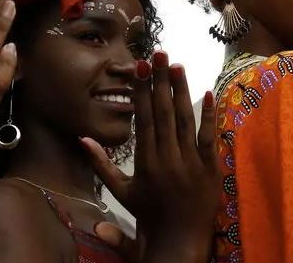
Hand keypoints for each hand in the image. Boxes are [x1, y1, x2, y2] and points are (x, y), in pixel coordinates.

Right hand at [83, 51, 218, 262]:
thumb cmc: (149, 214)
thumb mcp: (122, 191)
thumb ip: (101, 164)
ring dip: (181, 91)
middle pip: (164, 113)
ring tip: (178, 65)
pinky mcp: (210, 168)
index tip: (141, 66)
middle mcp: (168, 159)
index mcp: (146, 162)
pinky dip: (209, 116)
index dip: (142, 90)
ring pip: (185, 120)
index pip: (144, 118)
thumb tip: (82, 138)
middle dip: (161, 81)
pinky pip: (210, 138)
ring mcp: (191, 163)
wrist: (179, 241)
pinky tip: (207, 93)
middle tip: (159, 53)